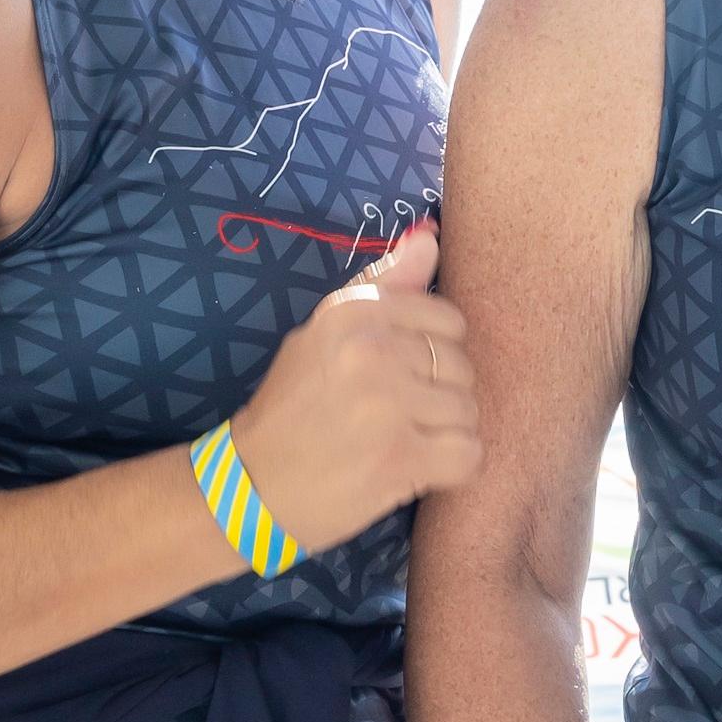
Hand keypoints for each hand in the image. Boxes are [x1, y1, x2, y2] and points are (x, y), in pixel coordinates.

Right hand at [231, 226, 479, 549]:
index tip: (402, 376)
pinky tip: (418, 469)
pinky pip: (469, 455)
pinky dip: (452, 469)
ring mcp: (388, 406)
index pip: (450, 322)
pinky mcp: (401, 459)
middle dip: (440, 396)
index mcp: (355, 314)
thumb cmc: (294, 405)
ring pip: (469, 412)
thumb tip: (430, 237)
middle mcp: (373, 351)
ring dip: (445, 434)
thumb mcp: (324, 332)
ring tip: (401, 441)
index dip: (435, 354)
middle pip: (463, 367)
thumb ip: (383, 285)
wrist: (252, 484)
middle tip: (395, 417)